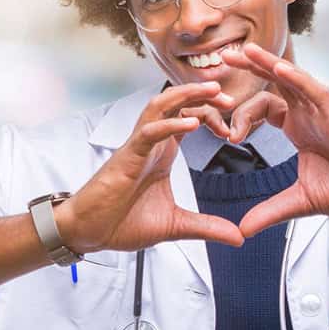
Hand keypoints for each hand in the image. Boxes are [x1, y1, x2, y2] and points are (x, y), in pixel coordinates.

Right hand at [58, 81, 244, 252]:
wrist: (90, 232)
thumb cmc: (122, 222)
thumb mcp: (176, 225)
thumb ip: (207, 227)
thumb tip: (238, 238)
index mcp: (163, 152)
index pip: (189, 117)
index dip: (212, 114)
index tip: (233, 128)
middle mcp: (152, 143)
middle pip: (177, 103)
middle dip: (203, 94)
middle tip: (230, 96)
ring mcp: (139, 147)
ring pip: (161, 107)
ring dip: (186, 95)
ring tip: (212, 92)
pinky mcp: (126, 157)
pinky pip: (149, 133)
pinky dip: (169, 125)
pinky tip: (191, 123)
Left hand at [221, 43, 328, 236]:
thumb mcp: (300, 201)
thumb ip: (270, 212)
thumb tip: (242, 230)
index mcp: (298, 128)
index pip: (263, 108)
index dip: (242, 117)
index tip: (229, 137)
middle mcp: (307, 113)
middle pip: (272, 83)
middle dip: (248, 69)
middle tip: (222, 59)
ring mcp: (321, 110)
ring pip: (290, 78)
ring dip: (266, 63)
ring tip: (242, 52)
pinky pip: (313, 89)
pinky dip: (295, 77)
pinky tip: (277, 67)